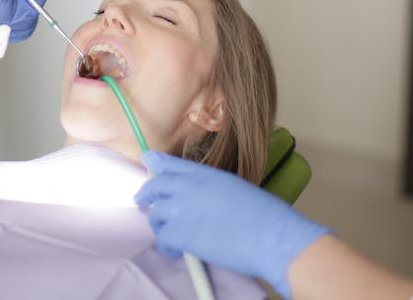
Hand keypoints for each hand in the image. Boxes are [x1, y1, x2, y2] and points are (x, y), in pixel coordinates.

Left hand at [135, 151, 330, 297]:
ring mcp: (180, 209)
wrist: (269, 234)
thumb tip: (198, 200)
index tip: (148, 160)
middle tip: (143, 201)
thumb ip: (209, 188)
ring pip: (156, 216)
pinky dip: (168, 247)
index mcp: (204, 173)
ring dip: (161, 225)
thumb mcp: (233, 187)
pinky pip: (162, 240)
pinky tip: (178, 251)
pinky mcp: (179, 234)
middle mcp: (187, 186)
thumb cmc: (262, 214)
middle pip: (155, 187)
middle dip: (147, 194)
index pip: (172, 164)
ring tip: (171, 234)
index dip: (157, 163)